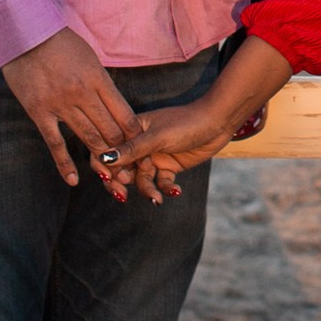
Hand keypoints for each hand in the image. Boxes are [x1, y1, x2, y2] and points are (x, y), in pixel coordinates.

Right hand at [2, 28, 137, 187]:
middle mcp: (82, 94)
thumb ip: (101, 82)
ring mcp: (60, 105)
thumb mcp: (90, 58)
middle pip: (109, 130)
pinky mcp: (40, 113)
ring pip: (87, 138)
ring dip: (101, 157)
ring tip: (111, 173)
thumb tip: (113, 103)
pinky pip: (55, 143)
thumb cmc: (60, 42)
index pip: (124, 114)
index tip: (141, 145)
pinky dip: (65, 164)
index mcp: (98, 79)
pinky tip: (74, 180)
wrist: (25, 34)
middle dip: (122, 150)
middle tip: (130, 165)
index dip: (135, 134)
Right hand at [95, 38, 296, 202]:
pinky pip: (161, 183)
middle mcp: (140, 145)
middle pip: (122, 169)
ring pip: (141, 180)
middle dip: (120, 183)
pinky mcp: (170, 166)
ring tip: (157, 198)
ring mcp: (154, 156)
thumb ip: (131, 150)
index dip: (104, 165)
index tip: (108, 178)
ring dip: (147, 191)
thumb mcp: (156, 137)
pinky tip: (175, 192)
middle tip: (122, 195)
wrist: (217, 122)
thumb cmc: (185, 123)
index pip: (109, 150)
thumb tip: (104, 159)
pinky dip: (166, 189)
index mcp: (131, 131)